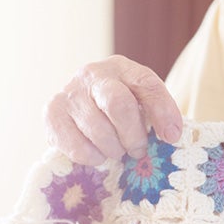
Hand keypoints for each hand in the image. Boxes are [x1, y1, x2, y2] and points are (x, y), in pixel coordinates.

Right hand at [43, 55, 181, 165]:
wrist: (82, 108)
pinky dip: (90, 156)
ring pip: (97, 128)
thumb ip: (159, 112)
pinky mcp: (51, 113)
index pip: (146, 84)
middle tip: (137, 150)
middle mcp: (93, 73)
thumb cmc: (120, 108)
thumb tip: (172, 135)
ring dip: (113, 148)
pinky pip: (74, 144)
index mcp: (122, 67)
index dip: (163, 112)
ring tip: (117, 151)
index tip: (171, 137)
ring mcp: (69, 92)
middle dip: (133, 135)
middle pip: (118, 105)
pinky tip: (97, 155)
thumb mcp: (143, 102)